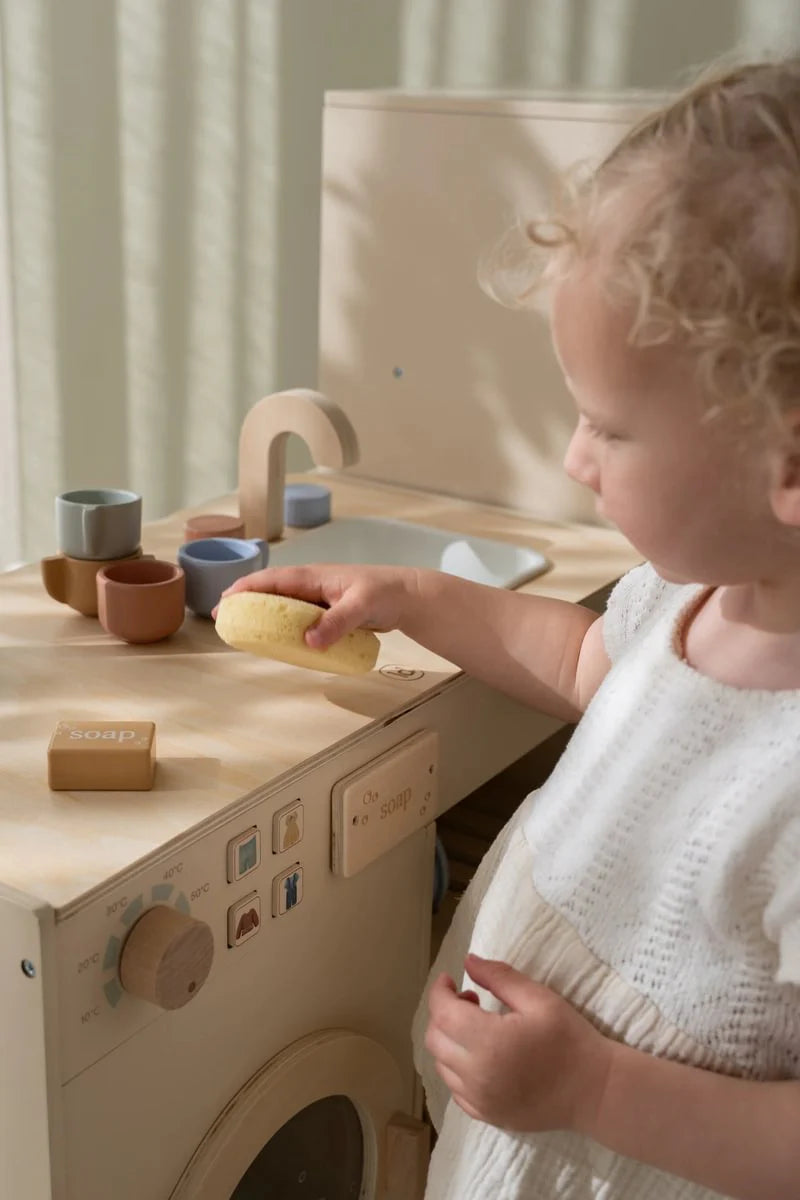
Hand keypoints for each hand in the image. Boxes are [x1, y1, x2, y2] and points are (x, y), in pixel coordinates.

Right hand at [213, 563, 421, 647]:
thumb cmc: (385, 594)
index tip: (225, 602)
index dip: (246, 588)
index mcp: (313, 576)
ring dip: (261, 613)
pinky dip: (282, 625)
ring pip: (282, 604)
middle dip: (245, 600)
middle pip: (270, 590)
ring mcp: (319, 598)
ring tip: (241, 629)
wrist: (408, 597)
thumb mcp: (361, 606)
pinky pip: (297, 617)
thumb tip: (308, 642)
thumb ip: (336, 623)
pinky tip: (275, 639)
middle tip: (223, 618)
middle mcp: (311, 585)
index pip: (272, 579)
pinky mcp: (327, 611)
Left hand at [424, 954, 613, 1133]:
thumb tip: (468, 961)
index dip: (440, 992)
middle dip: (444, 1014)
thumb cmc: (570, 1039)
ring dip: (449, 1041)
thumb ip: (500, 977)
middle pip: (435, 1039)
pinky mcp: (487, 1116)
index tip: (449, 979)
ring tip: (477, 1028)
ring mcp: (480, 1101)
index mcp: (489, 1043)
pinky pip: (456, 1090)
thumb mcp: (539, 998)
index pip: (443, 1013)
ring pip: (442, 1066)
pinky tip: (481, 1057)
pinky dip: (457, 1069)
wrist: (595, 1092)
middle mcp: (477, 1076)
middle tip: (471, 1000)